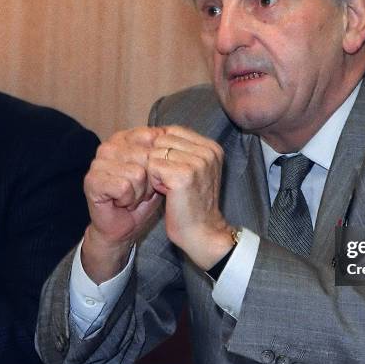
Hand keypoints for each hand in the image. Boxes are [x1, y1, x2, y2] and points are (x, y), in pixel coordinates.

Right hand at [82, 127, 163, 282]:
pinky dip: (128, 199)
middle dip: (151, 180)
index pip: (153, 138)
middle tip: (141, 190)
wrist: (122, 226)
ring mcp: (98, 162)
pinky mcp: (92, 180)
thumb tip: (166, 134)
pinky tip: (122, 202)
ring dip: (140, 192)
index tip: (152, 176)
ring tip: (131, 197)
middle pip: (147, 157)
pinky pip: (124, 187)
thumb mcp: (158, 172)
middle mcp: (109, 146)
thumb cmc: (142, 198)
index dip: (159, 162)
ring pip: (137, 173)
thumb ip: (162, 153)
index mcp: (125, 138)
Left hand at [147, 126, 234, 269]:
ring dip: (155, 172)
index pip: (172, 131)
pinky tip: (166, 193)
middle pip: (162, 140)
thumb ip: (181, 148)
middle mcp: (208, 151)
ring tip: (169, 187)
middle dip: (158, 160)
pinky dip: (153, 181)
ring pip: (155, 153)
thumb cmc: (193, 203)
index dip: (163, 150)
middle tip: (170, 182)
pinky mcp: (184, 175)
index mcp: (212, 147)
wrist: (203, 232)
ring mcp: (198, 162)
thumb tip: (154, 131)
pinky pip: (152, 167)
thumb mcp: (194, 169)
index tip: (171, 171)